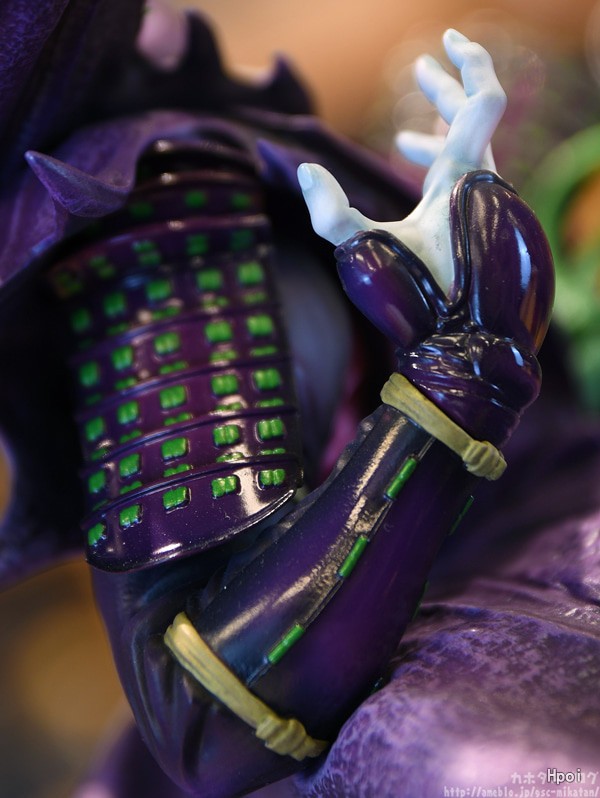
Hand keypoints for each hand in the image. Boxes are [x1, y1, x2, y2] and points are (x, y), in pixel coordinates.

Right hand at [298, 30, 506, 291]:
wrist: (466, 347)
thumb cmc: (420, 302)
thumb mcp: (364, 254)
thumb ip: (329, 215)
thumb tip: (306, 171)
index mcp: (465, 176)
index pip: (484, 98)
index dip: (468, 62)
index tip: (443, 41)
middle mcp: (485, 185)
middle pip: (477, 116)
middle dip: (447, 88)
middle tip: (424, 65)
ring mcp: (488, 207)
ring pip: (472, 152)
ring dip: (439, 132)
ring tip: (408, 131)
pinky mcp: (483, 229)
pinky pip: (469, 182)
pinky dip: (442, 169)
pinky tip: (416, 178)